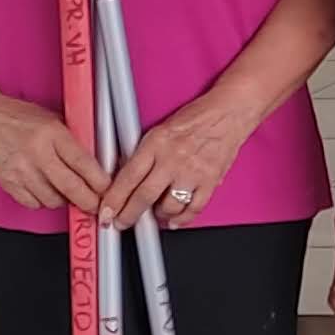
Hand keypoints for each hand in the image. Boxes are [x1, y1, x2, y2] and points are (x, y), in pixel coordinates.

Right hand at [0, 94, 107, 213]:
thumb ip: (74, 140)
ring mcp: (20, 170)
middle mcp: (36, 153)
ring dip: (65, 201)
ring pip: (52, 200)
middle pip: (71, 188)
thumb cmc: (18, 118)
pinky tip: (47, 191)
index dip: (100, 182)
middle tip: (96, 205)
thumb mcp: (53, 119)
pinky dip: (44, 202)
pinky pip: (34, 203)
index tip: (108, 189)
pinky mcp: (9, 183)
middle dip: (88, 201)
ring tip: (69, 194)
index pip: (83, 163)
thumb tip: (98, 164)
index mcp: (52, 133)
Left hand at [99, 92, 256, 227]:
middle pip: (144, 196)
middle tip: (121, 222)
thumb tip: (125, 176)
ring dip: (158, 215)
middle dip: (128, 215)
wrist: (229, 112)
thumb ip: (143, 153)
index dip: (113, 199)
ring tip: (154, 213)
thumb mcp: (160, 129)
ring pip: (168, 206)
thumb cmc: (197, 117)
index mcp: (156, 143)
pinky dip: (182, 219)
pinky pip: (194, 208)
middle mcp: (172, 159)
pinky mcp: (210, 180)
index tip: (105, 211)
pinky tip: (174, 220)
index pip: (127, 177)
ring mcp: (192, 172)